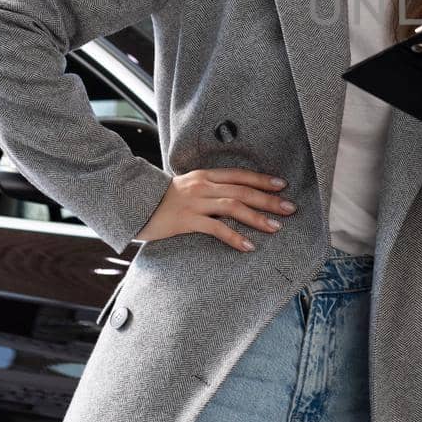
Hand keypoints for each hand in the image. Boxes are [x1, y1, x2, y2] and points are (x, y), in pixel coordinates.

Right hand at [135, 168, 296, 250]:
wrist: (130, 204)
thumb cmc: (161, 199)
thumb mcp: (187, 187)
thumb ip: (208, 188)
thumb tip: (233, 194)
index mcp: (204, 176)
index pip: (240, 175)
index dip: (262, 179)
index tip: (282, 185)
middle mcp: (202, 186)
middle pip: (242, 190)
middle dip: (269, 199)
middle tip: (290, 208)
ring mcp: (195, 202)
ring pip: (233, 207)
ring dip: (257, 217)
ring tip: (276, 227)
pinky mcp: (186, 220)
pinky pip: (215, 228)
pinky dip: (234, 237)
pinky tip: (248, 246)